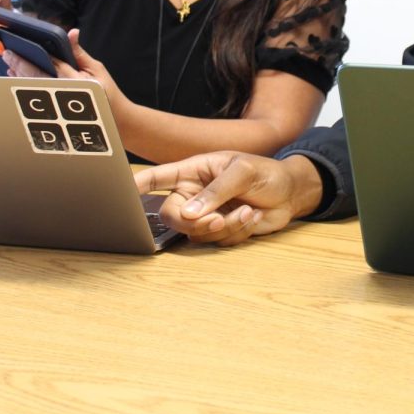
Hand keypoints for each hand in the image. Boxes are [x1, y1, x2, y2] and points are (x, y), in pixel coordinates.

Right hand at [135, 153, 324, 245]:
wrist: (290, 193)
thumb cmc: (266, 172)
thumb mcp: (243, 172)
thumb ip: (216, 191)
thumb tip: (189, 213)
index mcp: (194, 171)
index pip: (159, 177)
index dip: (139, 185)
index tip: (123, 192)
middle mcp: (195, 194)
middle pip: (171, 215)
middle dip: (191, 222)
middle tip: (215, 220)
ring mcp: (206, 214)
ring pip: (196, 233)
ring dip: (223, 227)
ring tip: (246, 211)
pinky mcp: (220, 231)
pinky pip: (217, 242)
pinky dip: (237, 232)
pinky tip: (252, 216)